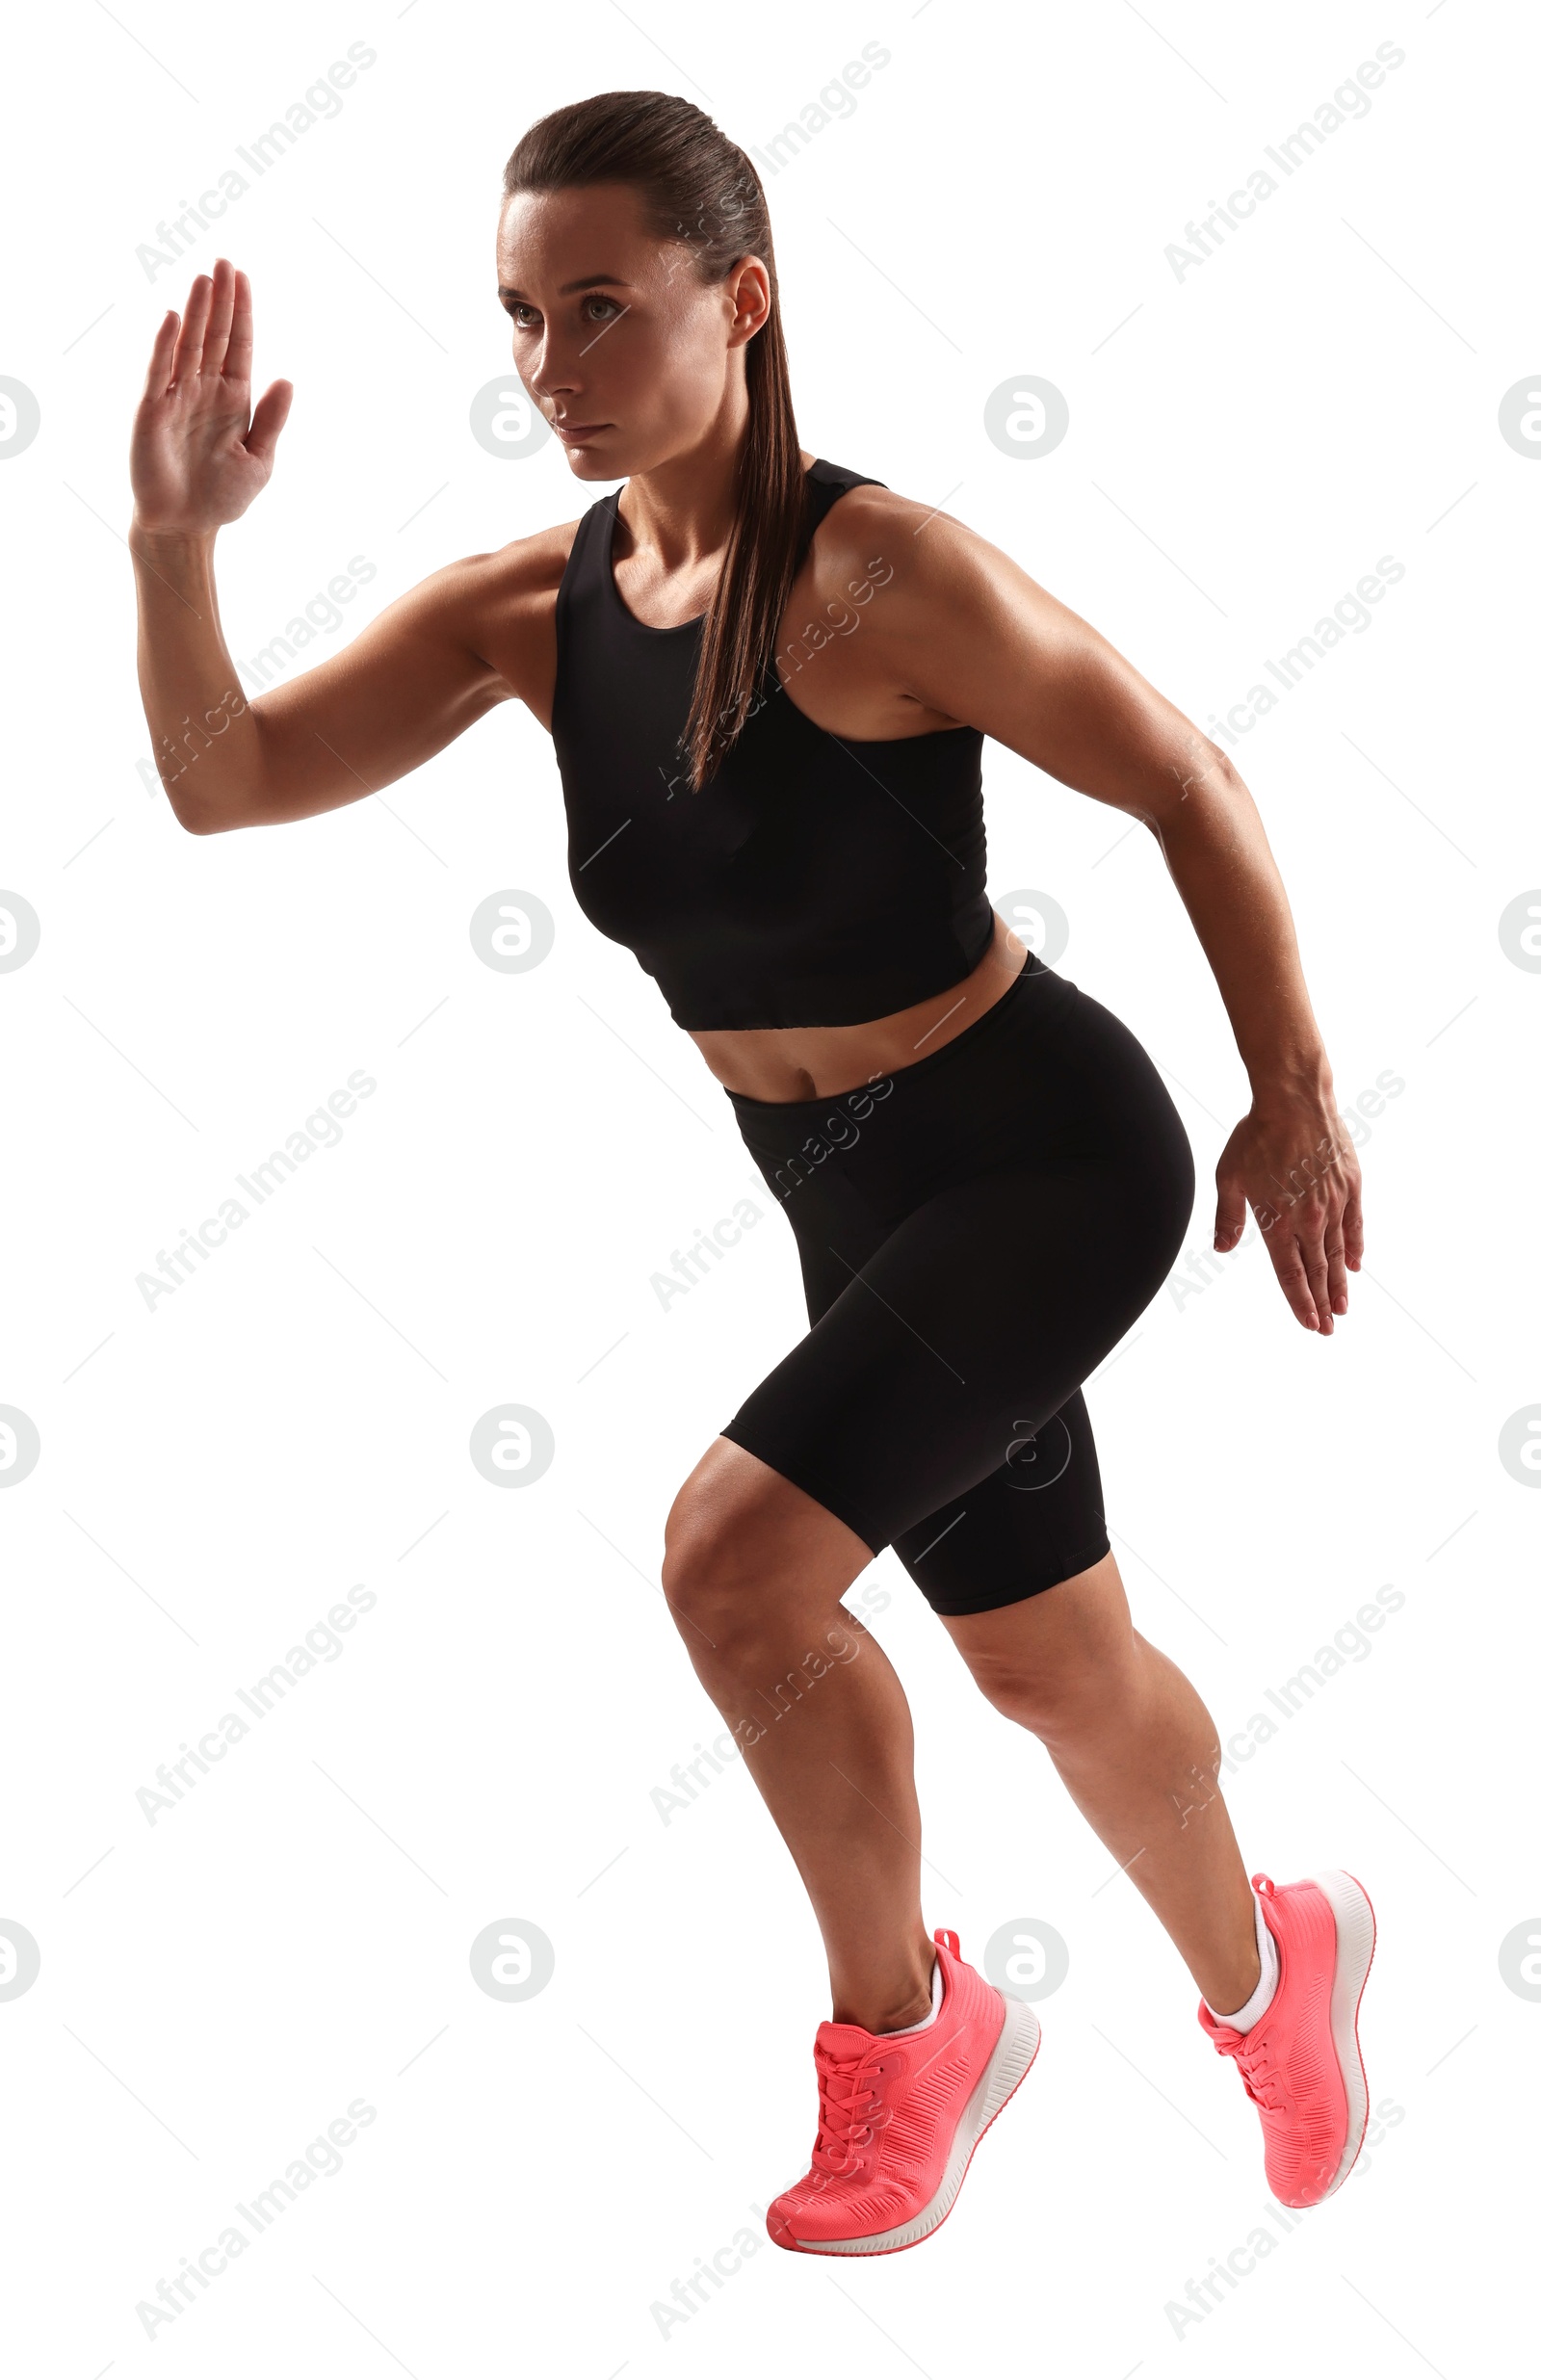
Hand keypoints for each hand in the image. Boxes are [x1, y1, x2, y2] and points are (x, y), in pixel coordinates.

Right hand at [130, 257, 291, 536]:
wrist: (186, 525)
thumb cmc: (223, 496)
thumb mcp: (259, 460)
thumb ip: (272, 421)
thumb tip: (287, 380)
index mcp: (234, 398)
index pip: (239, 345)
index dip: (242, 312)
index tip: (243, 277)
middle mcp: (205, 390)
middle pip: (215, 335)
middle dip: (221, 300)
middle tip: (224, 262)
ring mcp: (178, 396)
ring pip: (190, 345)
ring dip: (198, 312)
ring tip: (205, 278)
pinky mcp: (153, 410)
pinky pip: (160, 371)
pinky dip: (167, 345)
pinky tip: (175, 319)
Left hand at [1213, 1091, 1362, 1333]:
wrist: (1294, 1101)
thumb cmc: (1256, 1136)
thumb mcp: (1229, 1177)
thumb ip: (1228, 1217)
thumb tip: (1222, 1248)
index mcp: (1278, 1221)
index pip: (1291, 1273)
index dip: (1300, 1301)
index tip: (1309, 1323)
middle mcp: (1310, 1218)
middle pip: (1319, 1271)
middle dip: (1323, 1303)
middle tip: (1329, 1328)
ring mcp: (1334, 1203)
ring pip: (1339, 1253)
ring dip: (1341, 1283)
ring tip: (1343, 1307)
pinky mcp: (1351, 1185)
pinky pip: (1356, 1224)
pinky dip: (1356, 1246)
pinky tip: (1356, 1265)